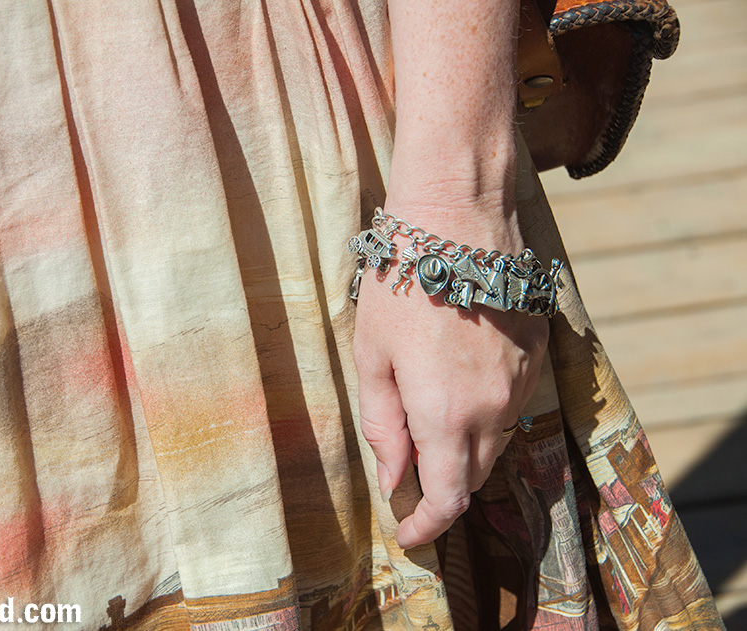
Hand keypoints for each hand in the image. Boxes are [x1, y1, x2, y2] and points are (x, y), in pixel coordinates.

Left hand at [352, 234, 548, 548]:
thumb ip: (384, 426)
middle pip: (472, 473)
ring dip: (463, 445)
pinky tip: (457, 379)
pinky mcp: (538, 352)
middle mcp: (494, 407)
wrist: (457, 217)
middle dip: (440, 484)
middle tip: (406, 466)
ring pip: (495, 439)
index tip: (408, 533)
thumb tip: (393, 478)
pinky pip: (512, 402)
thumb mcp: (372, 358)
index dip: (426, 525)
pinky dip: (485, 410)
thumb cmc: (402, 284)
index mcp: (447, 415)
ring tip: (426, 411)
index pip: (447, 498)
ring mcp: (523, 379)